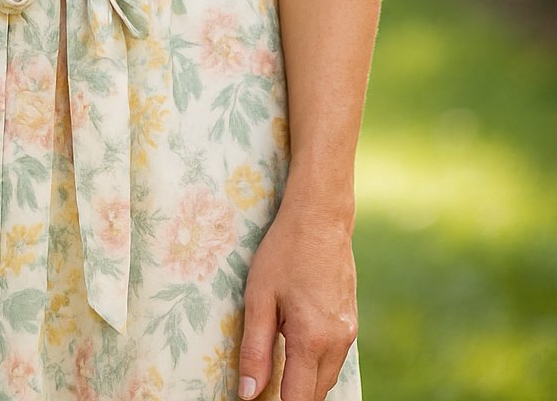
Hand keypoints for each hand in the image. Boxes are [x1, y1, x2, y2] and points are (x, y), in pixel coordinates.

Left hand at [237, 200, 357, 400]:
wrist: (320, 217)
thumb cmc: (284, 252)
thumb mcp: (259, 297)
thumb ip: (255, 349)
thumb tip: (248, 394)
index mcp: (313, 339)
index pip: (298, 400)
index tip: (258, 398)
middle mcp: (338, 342)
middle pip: (315, 394)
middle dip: (291, 396)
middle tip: (264, 382)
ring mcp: (349, 333)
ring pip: (327, 378)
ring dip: (304, 381)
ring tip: (277, 363)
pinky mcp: (351, 323)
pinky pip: (334, 359)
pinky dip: (315, 364)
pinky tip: (296, 345)